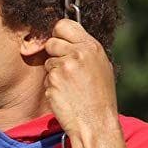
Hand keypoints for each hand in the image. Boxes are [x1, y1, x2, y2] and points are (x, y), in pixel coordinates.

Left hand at [31, 19, 117, 137]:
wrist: (96, 122)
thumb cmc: (100, 97)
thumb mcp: (101, 67)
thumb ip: (85, 51)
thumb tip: (68, 40)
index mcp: (91, 47)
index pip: (63, 24)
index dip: (58, 33)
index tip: (60, 42)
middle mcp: (77, 53)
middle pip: (51, 41)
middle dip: (54, 53)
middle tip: (66, 69)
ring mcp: (64, 67)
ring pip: (48, 62)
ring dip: (54, 72)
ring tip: (71, 86)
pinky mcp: (53, 81)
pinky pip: (46, 79)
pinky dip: (52, 86)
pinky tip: (66, 95)